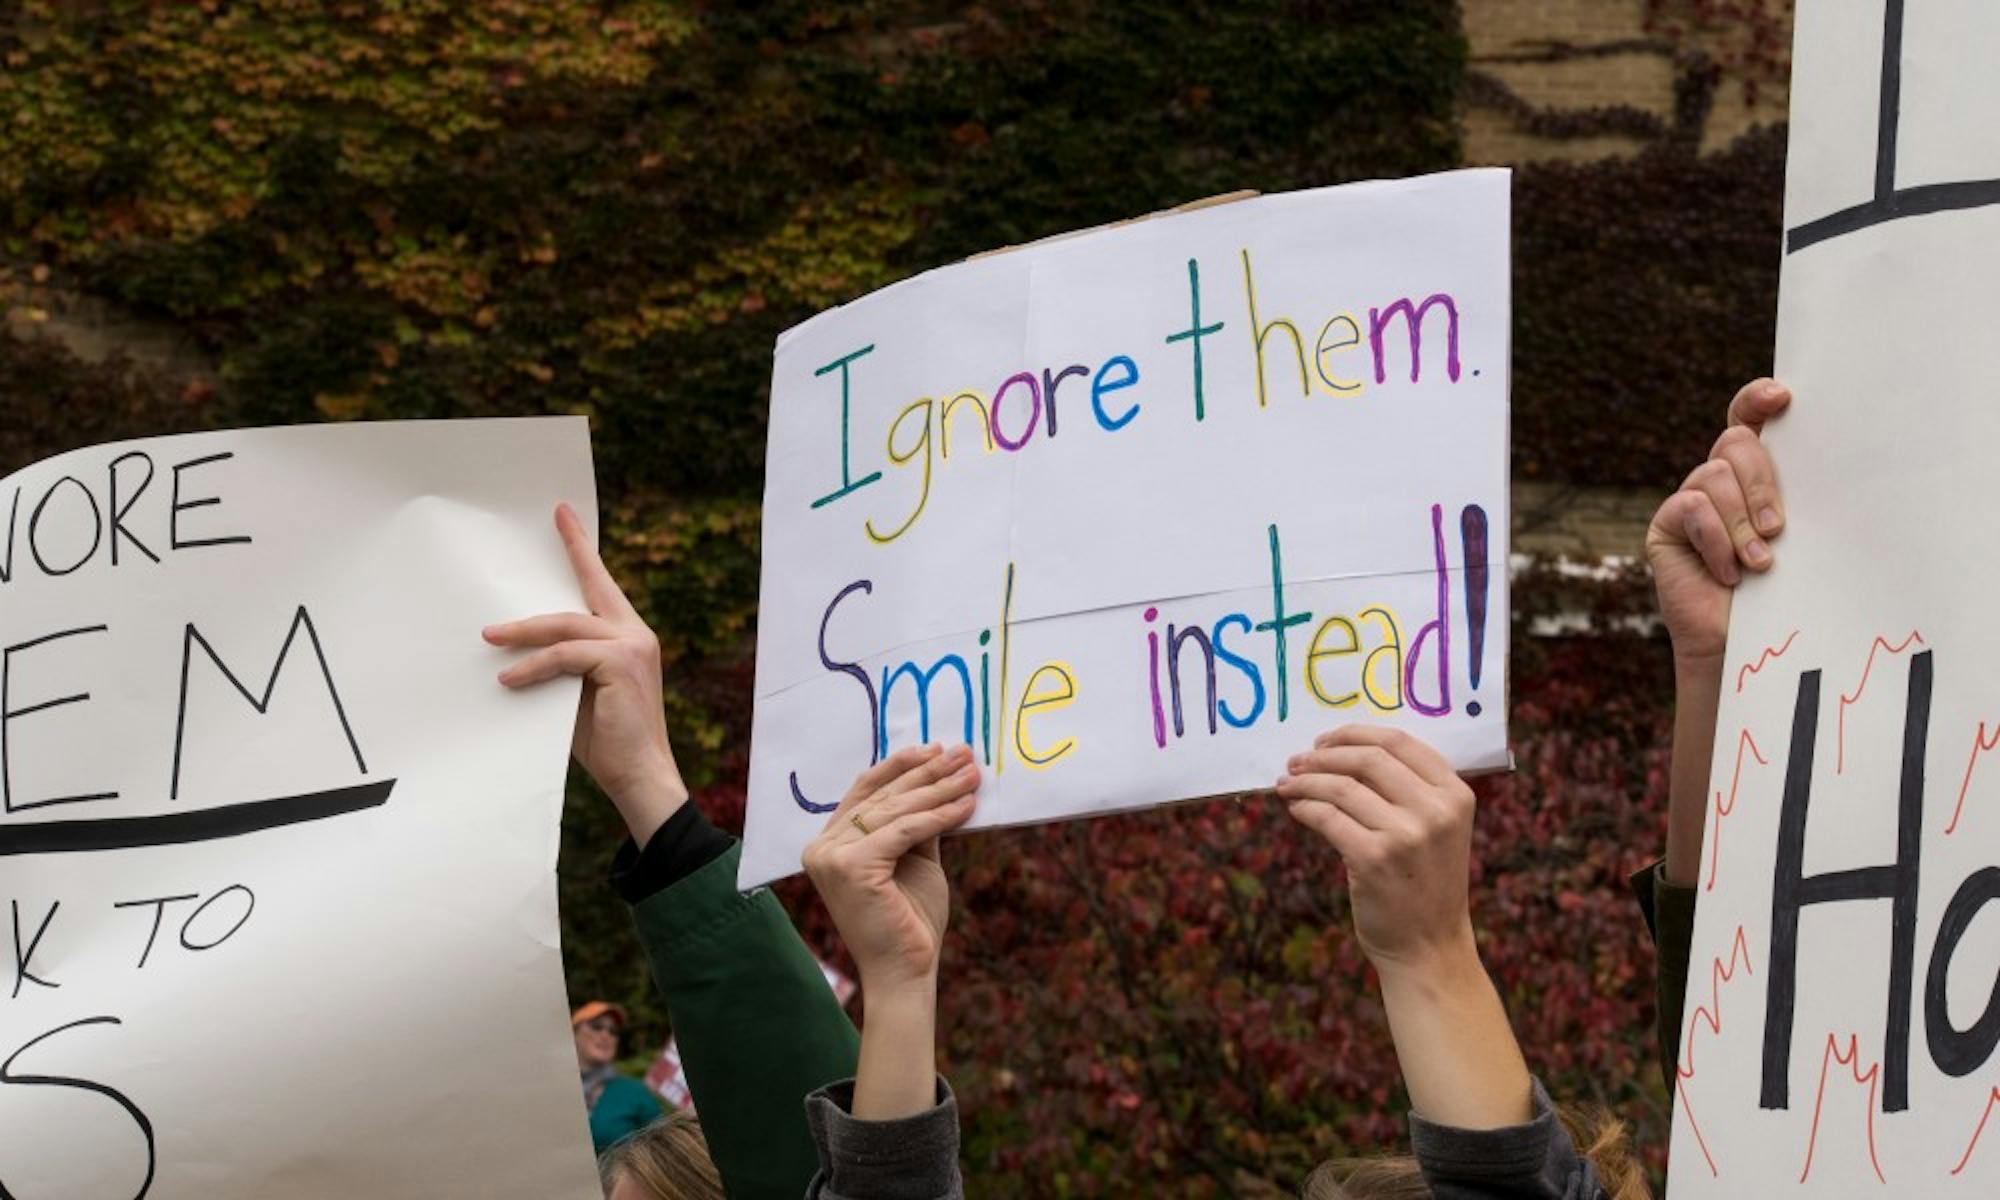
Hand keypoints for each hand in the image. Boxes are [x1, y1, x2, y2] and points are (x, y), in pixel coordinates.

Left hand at [485, 503, 687, 845]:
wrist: (640, 776)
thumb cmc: (607, 742)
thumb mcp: (578, 693)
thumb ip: (562, 665)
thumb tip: (515, 651)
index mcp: (629, 637)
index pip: (601, 585)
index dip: (582, 549)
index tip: (564, 515)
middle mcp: (636, 634)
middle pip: (588, 589)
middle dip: (569, 553)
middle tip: (548, 523)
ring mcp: (632, 646)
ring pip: (568, 624)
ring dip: (524, 631)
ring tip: (491, 638)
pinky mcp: (622, 664)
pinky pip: (566, 656)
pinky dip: (534, 666)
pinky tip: (510, 680)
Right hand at [804, 744, 979, 992]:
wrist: (906, 971)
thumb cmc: (910, 920)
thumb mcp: (914, 859)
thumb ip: (916, 822)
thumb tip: (941, 777)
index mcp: (828, 844)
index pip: (864, 791)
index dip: (900, 767)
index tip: (935, 749)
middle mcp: (821, 847)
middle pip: (882, 797)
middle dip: (927, 773)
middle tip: (963, 754)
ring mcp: (831, 857)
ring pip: (894, 810)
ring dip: (939, 789)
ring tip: (972, 775)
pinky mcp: (851, 868)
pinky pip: (904, 831)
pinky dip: (939, 816)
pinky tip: (967, 806)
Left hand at [1276, 725, 1475, 970]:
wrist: (1429, 948)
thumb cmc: (1425, 883)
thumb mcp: (1438, 829)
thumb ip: (1409, 790)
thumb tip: (1342, 751)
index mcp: (1456, 794)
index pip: (1399, 741)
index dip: (1354, 733)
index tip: (1325, 740)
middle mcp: (1436, 810)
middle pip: (1367, 758)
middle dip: (1323, 755)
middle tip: (1297, 761)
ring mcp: (1406, 835)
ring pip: (1340, 786)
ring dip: (1305, 780)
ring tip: (1287, 783)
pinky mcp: (1373, 859)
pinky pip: (1326, 816)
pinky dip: (1304, 807)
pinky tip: (1295, 808)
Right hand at [1644, 378, 1790, 666]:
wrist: (1744, 646)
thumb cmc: (1784, 593)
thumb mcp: (1802, 537)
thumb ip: (1798, 497)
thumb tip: (1827, 459)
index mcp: (1756, 474)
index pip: (1749, 419)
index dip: (1758, 399)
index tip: (1783, 398)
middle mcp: (1720, 480)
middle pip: (1735, 442)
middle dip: (1761, 482)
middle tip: (1779, 529)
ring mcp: (1691, 501)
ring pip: (1713, 475)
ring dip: (1742, 522)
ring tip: (1759, 563)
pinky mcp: (1667, 527)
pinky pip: (1692, 508)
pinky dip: (1716, 540)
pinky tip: (1729, 572)